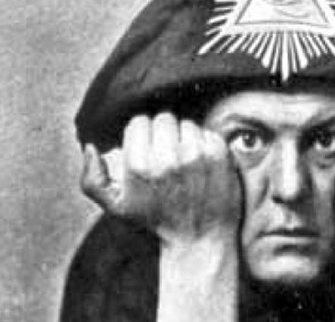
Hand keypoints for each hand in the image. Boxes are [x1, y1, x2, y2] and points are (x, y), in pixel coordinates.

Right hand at [80, 112, 241, 243]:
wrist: (200, 239)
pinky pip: (208, 132)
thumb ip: (92, 179)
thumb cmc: (158, 221)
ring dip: (185, 138)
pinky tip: (202, 165)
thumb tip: (90, 147)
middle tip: (167, 155)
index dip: (142, 134)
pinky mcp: (220, 154)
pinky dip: (205, 144)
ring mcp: (197, 154)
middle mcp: (168, 157)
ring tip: (185, 162)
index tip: (147, 149)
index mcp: (139, 165)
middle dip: (164, 133)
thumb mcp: (117, 207)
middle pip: (164, 118)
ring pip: (187, 123)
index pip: (139, 122)